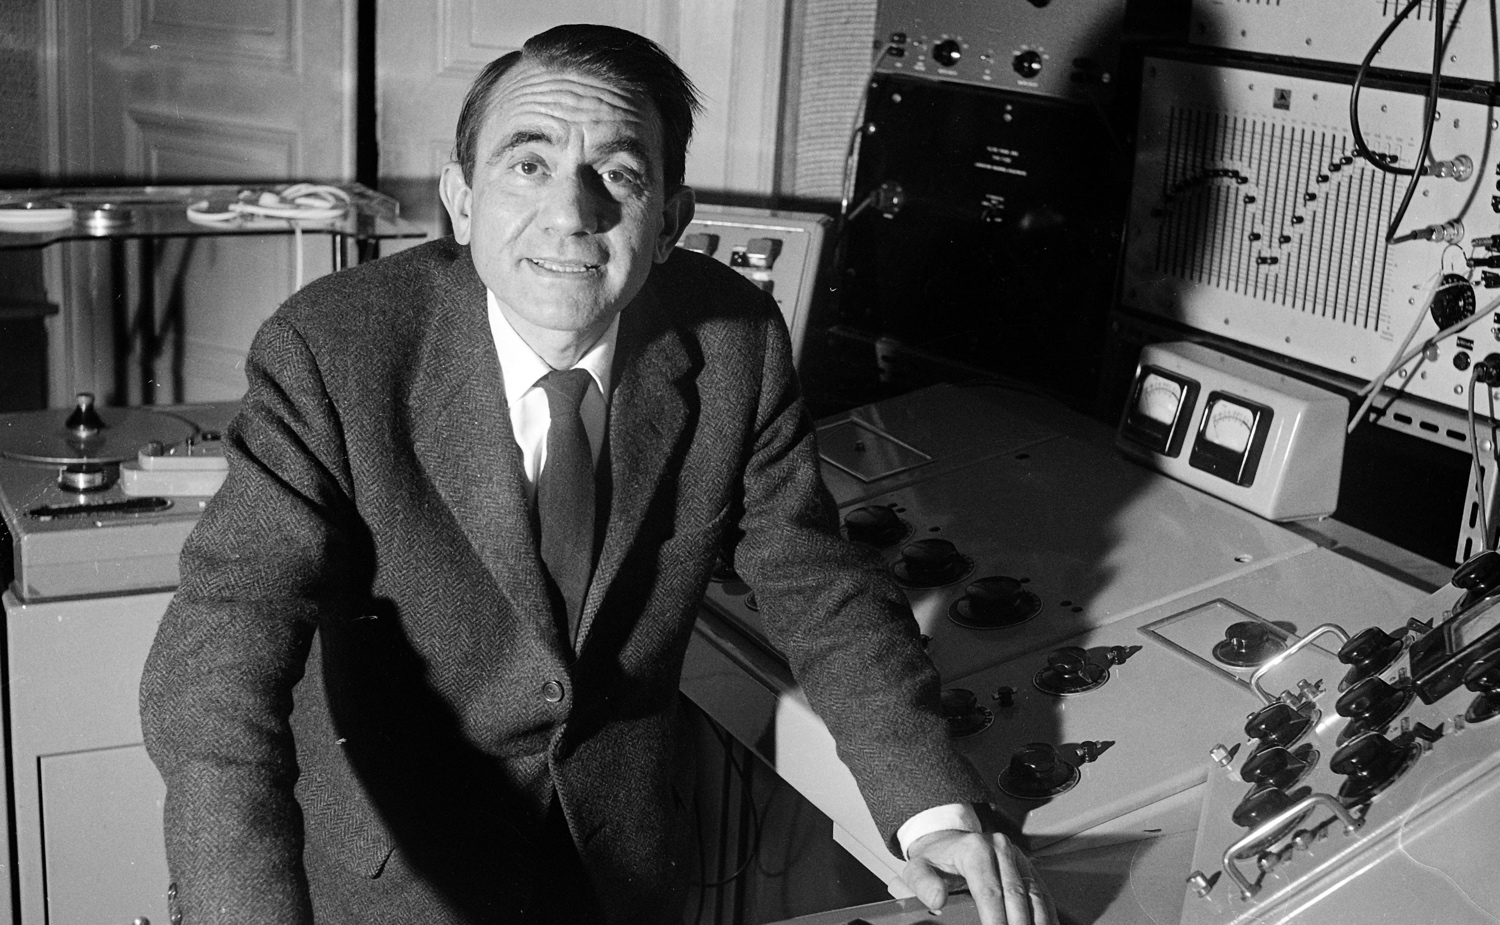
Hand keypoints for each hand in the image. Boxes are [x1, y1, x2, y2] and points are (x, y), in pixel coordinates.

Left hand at [900, 828, 1055, 924]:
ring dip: (1037, 921)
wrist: (947, 841)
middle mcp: (1000, 849)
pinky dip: (1045, 914)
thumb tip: (936, 899)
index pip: (989, 892)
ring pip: (1034, 894)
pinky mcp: (1026, 865)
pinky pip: (1041, 892)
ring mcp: (1016, 856)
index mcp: (975, 850)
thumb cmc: (935, 859)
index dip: (995, 920)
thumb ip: (924, 884)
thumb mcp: (918, 868)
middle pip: (1016, 895)